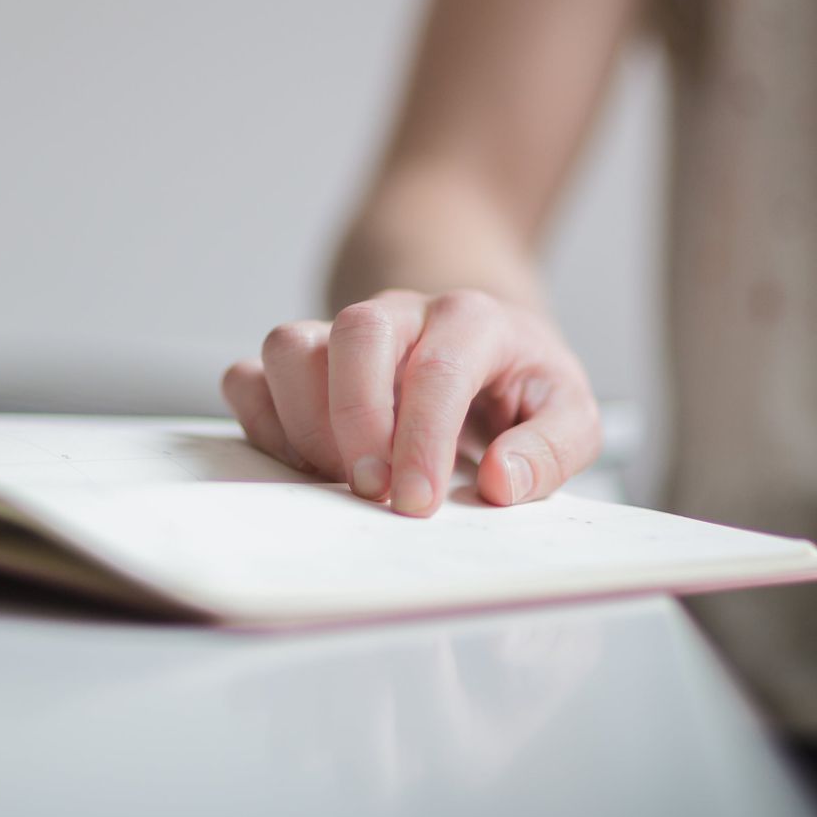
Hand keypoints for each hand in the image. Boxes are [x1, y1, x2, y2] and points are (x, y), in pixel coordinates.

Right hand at [221, 289, 601, 517]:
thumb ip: (552, 446)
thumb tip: (503, 481)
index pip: (437, 368)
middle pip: (354, 335)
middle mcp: (400, 314)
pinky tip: (303, 465)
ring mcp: (340, 333)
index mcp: (472, 320)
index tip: (416, 503)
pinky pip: (248, 376)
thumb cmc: (520, 386)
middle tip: (373, 491)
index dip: (421, 438)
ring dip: (303, 423)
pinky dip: (262, 424)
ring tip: (338, 478)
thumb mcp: (569, 412)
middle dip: (356, 420)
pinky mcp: (300, 362)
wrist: (481, 346)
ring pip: (288, 346)